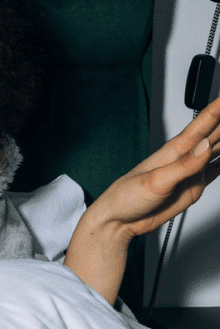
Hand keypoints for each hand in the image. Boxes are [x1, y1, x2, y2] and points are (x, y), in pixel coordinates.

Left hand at [66, 96, 219, 302]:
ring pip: (218, 149)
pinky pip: (216, 169)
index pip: (202, 123)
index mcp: (174, 150)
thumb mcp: (155, 181)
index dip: (217, 108)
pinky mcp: (193, 185)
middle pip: (215, 132)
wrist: (119, 221)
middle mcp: (185, 157)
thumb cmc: (126, 197)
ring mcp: (191, 171)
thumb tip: (205, 145)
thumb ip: (183, 165)